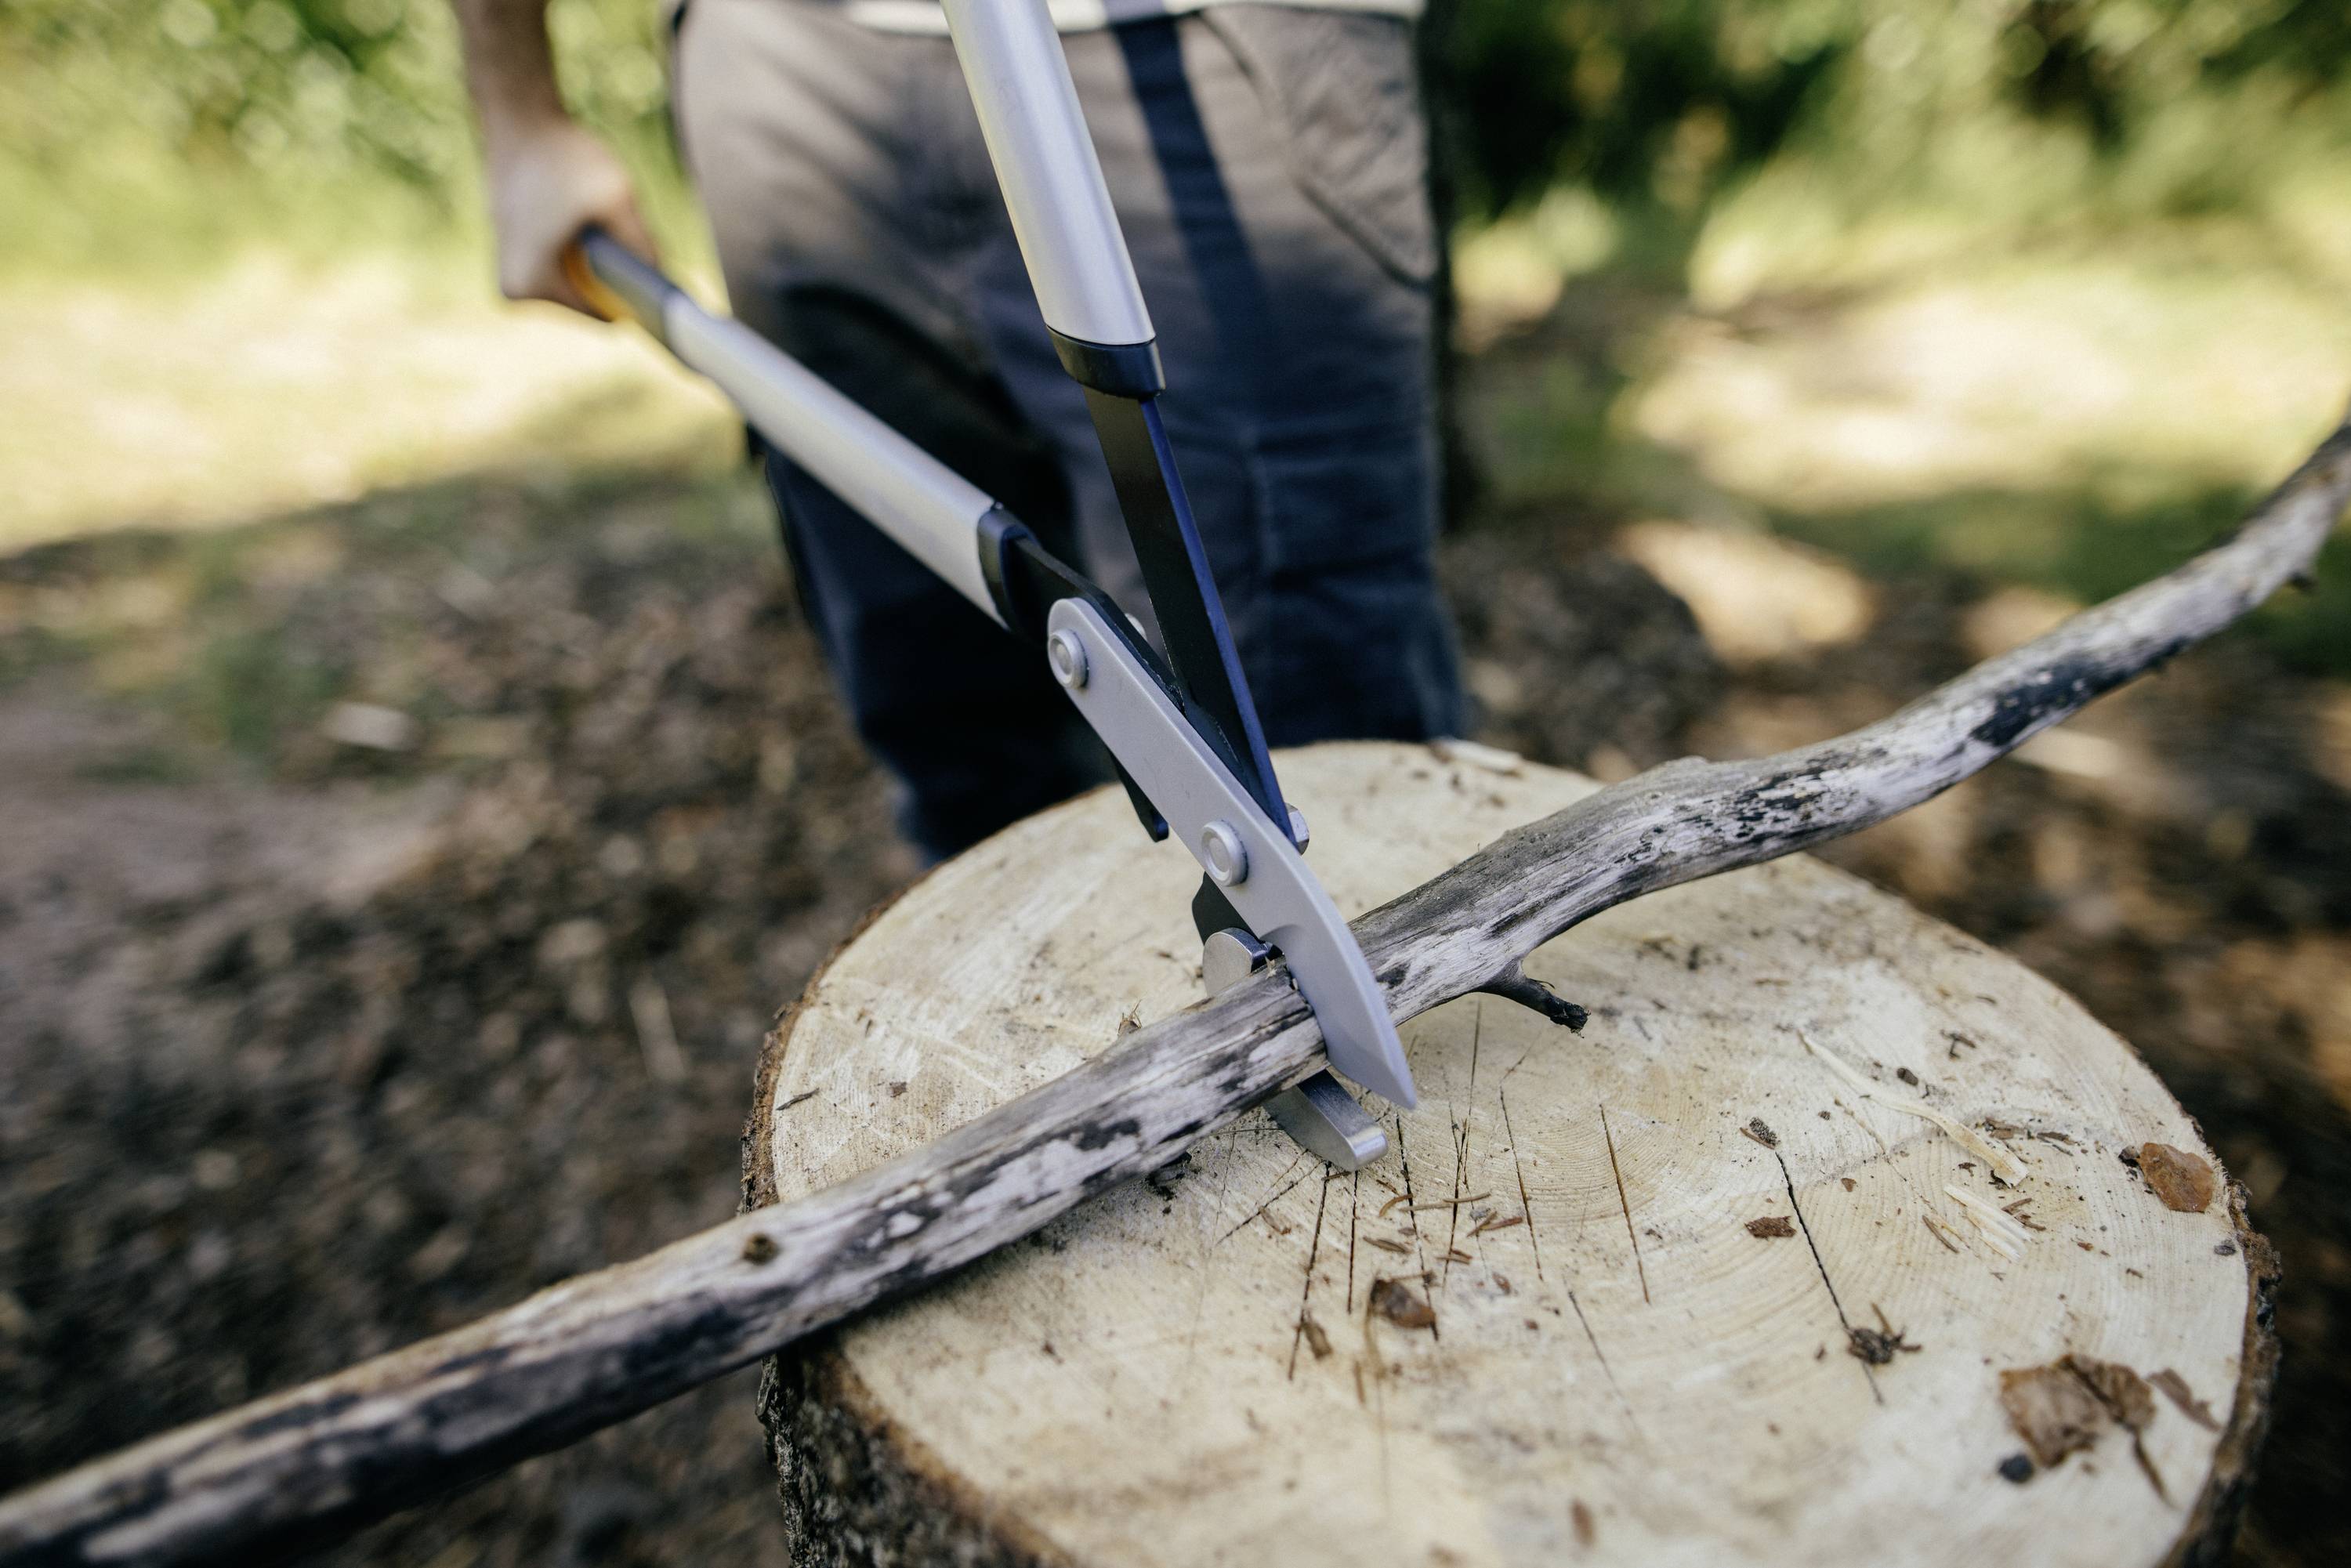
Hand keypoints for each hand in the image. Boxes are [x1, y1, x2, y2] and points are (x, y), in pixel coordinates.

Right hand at [482, 118, 657, 315]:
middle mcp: (516, 290)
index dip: (638, 303)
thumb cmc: (563, 156)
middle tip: (633, 241)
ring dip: (603, 263)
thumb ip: (643, 245)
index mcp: (531, 286)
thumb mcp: (616, 198)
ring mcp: (513, 273)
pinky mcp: (519, 255)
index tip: (666, 294)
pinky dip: (587, 252)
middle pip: (591, 301)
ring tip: (605, 224)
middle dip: (617, 278)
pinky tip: (595, 224)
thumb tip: (665, 284)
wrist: (519, 117)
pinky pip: (568, 268)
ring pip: (582, 283)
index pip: (603, 315)